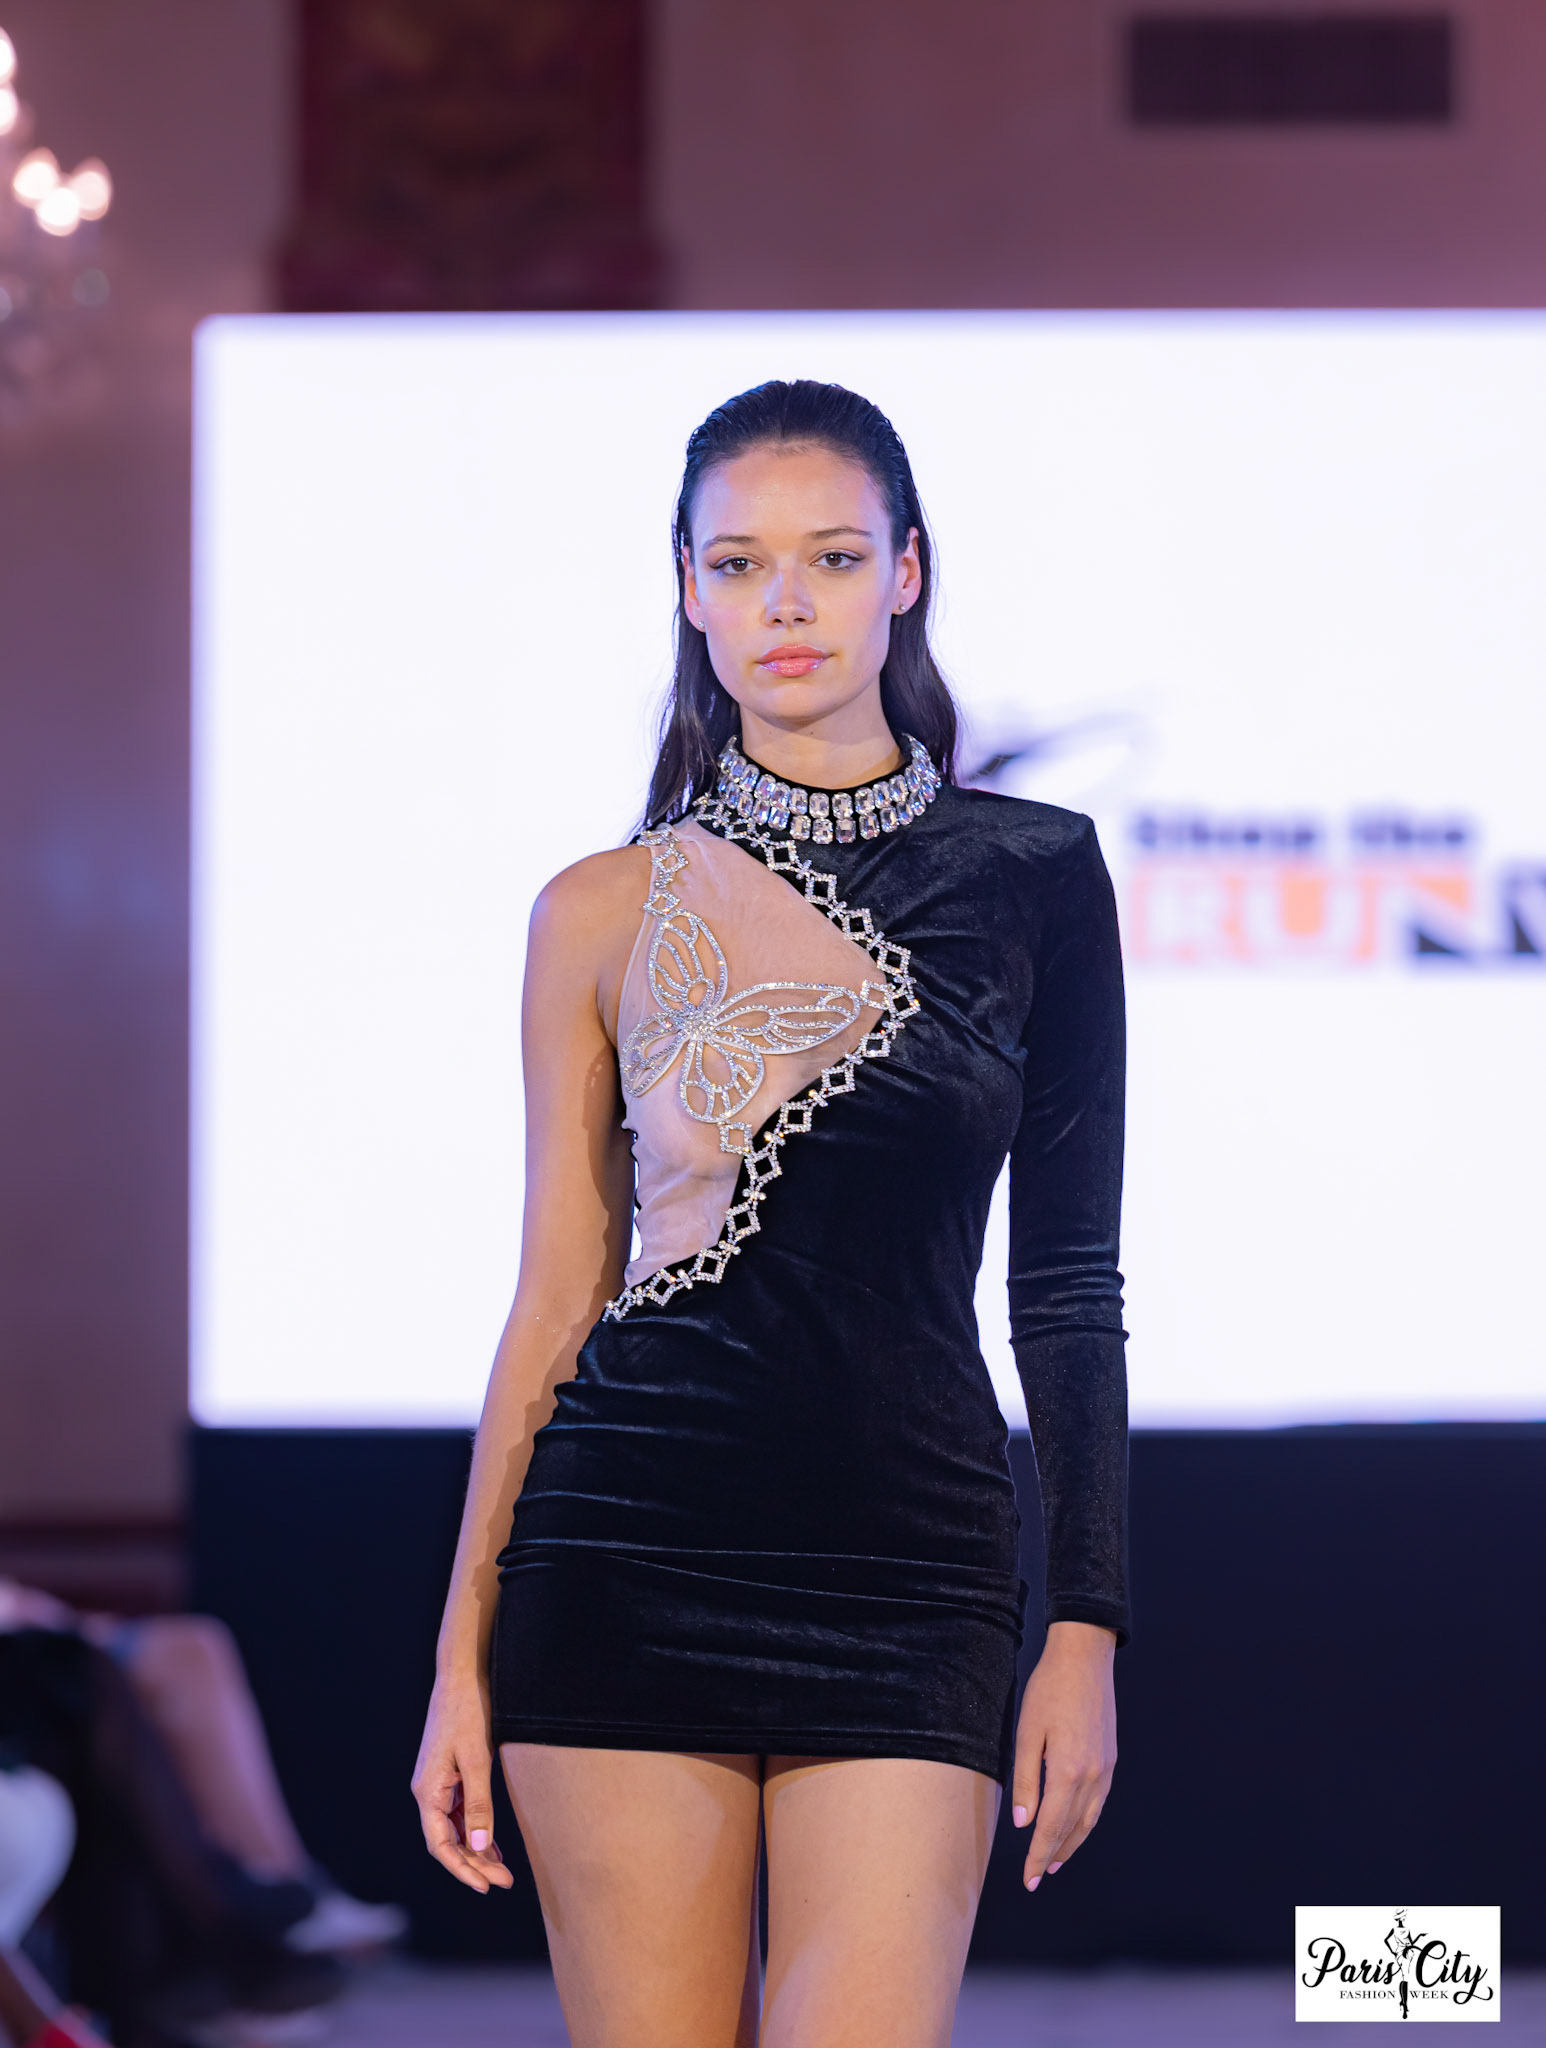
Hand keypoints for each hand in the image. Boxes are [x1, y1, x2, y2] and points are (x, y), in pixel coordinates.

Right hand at [411, 1674, 515, 1893]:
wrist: (461, 1676)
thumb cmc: (468, 1714)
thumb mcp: (478, 1760)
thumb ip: (479, 1804)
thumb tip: (479, 1846)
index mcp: (427, 1791)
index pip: (440, 1846)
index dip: (462, 1869)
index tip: (485, 1887)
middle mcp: (427, 1792)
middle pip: (447, 1841)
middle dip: (473, 1864)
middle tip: (504, 1881)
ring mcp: (437, 1784)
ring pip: (453, 1829)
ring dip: (475, 1850)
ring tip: (501, 1870)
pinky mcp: (448, 1775)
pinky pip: (459, 1812)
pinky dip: (474, 1830)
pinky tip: (491, 1843)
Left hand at [1010, 1620, 1116, 1891]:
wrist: (1085, 1659)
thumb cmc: (1049, 1690)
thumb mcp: (1027, 1733)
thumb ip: (1026, 1780)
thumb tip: (1023, 1822)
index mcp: (1068, 1772)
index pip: (1051, 1827)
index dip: (1037, 1855)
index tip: (1028, 1879)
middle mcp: (1092, 1777)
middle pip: (1072, 1829)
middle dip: (1053, 1855)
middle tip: (1037, 1877)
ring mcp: (1106, 1769)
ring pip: (1089, 1819)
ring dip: (1072, 1843)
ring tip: (1055, 1860)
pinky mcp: (1110, 1759)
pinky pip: (1098, 1802)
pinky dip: (1085, 1822)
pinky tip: (1075, 1825)